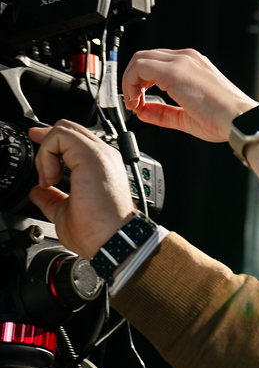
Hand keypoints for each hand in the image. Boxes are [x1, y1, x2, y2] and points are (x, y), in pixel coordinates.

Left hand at [28, 121, 134, 258]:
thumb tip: (38, 192)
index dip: (52, 141)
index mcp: (99, 166)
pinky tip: (51, 178)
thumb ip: (51, 198)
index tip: (38, 146)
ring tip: (49, 180)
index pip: (74, 139)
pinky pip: (61, 136)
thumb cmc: (97, 231)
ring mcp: (99, 154)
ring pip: (63, 129)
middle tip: (42, 170)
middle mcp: (103, 156)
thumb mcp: (64, 211)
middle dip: (47, 144)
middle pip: (69, 128)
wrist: (111, 239)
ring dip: (46, 153)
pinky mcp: (91, 155)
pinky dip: (47, 155)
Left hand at [122, 49, 256, 141]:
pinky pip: (140, 67)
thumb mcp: (186, 116)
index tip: (139, 100)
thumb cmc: (224, 119)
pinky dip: (130, 83)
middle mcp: (187, 59)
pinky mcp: (174, 71)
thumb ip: (163, 112)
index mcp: (194, 66)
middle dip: (132, 79)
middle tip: (132, 101)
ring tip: (133, 102)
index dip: (142, 81)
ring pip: (140, 59)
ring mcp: (181, 62)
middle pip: (146, 57)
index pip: (158, 63)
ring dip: (129, 81)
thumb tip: (143, 111)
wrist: (238, 120)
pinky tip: (135, 100)